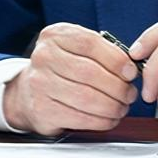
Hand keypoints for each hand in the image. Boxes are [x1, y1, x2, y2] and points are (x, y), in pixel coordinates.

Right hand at [2, 22, 138, 136]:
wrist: (26, 92)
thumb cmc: (61, 69)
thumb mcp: (76, 49)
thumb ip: (102, 52)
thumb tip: (131, 68)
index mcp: (56, 36)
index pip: (91, 44)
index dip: (117, 60)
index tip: (131, 72)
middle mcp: (44, 57)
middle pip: (91, 73)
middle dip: (118, 87)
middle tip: (130, 94)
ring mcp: (39, 84)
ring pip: (87, 98)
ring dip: (112, 106)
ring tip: (121, 107)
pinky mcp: (41, 110)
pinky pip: (79, 118)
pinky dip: (100, 121)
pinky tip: (108, 118)